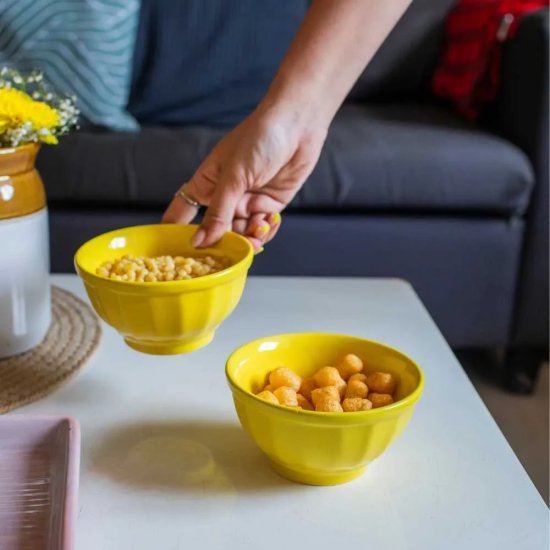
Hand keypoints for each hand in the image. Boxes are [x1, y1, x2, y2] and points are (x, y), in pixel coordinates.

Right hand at [162, 105, 326, 250]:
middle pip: (215, 230)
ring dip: (248, 239)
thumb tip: (199, 242)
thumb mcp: (234, 177)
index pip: (183, 210)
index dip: (175, 230)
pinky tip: (269, 222)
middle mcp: (225, 196)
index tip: (169, 252)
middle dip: (223, 242)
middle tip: (231, 250)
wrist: (298, 126)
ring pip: (241, 234)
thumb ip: (218, 212)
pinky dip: (265, 231)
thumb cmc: (259, 139)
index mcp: (206, 183)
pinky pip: (262, 229)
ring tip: (257, 234)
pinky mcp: (269, 205)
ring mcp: (247, 202)